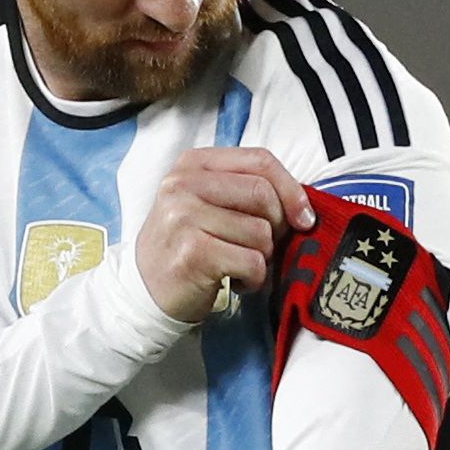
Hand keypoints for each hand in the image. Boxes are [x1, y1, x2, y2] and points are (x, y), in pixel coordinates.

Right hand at [135, 147, 315, 322]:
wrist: (146, 290)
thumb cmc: (188, 245)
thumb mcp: (207, 203)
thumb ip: (245, 191)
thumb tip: (303, 208)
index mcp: (192, 164)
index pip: (259, 160)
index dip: (291, 188)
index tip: (304, 216)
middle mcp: (183, 184)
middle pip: (262, 193)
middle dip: (277, 226)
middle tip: (263, 246)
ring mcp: (184, 217)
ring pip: (260, 232)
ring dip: (262, 258)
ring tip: (239, 265)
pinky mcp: (192, 252)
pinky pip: (252, 262)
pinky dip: (253, 278)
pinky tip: (235, 280)